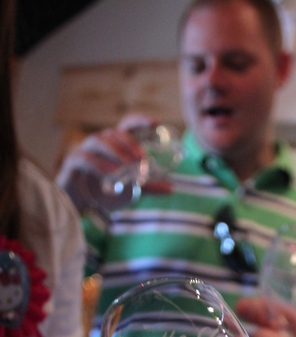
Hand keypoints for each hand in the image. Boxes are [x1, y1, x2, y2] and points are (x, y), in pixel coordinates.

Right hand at [56, 115, 172, 212]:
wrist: (77, 206)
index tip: (156, 124)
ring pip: (99, 140)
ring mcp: (84, 150)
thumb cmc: (102, 192)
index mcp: (114, 146)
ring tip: (128, 166)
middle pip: (114, 133)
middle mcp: (99, 144)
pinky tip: (111, 174)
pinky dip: (99, 164)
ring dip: (115, 152)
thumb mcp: (130, 189)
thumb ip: (149, 187)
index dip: (140, 121)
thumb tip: (172, 188)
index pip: (127, 126)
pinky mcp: (72, 162)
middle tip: (142, 159)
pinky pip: (85, 157)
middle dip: (129, 143)